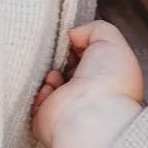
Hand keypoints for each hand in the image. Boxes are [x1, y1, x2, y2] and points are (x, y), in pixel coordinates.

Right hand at [31, 20, 143, 147]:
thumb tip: (74, 34)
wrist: (91, 116)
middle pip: (67, 67)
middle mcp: (87, 94)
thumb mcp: (111, 41)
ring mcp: (67, 107)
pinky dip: (40, 90)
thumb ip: (95, 28)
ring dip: (50, 72)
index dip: (79, 44)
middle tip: (63, 54)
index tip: (74, 40)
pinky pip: (36, 99)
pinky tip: (51, 87)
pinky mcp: (47, 119)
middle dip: (62, 57)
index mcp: (105, 78)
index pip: (87, 57)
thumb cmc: (108, 83)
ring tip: (57, 73)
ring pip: (50, 80)